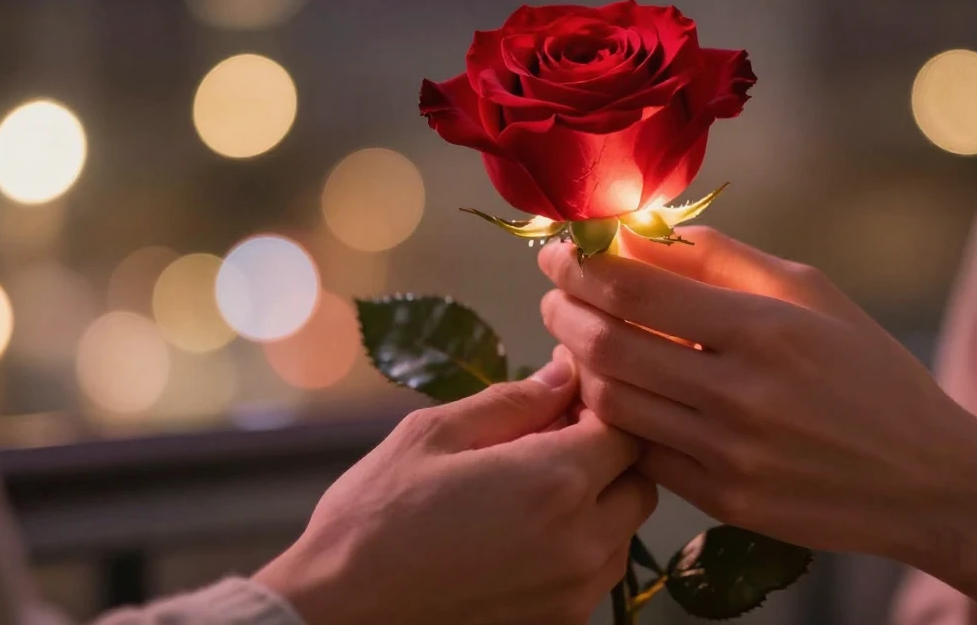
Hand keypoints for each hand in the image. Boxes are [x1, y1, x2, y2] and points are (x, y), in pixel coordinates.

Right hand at [255, 362, 656, 624]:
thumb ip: (513, 402)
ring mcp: (574, 592)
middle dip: (608, 454)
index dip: (599, 403)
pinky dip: (577, 546)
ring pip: (623, 532)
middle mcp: (581, 542)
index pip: (625, 429)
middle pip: (638, 482)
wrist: (338, 614)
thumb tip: (563, 376)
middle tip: (552, 437)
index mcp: (555, 482)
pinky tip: (523, 531)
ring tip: (533, 486)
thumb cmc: (374, 519)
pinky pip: (594, 575)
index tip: (567, 391)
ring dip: (598, 502)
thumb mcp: (434, 435)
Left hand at [537, 227, 976, 623]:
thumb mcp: (810, 293)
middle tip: (555, 294)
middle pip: (608, 346)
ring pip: (613, 404)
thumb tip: (641, 233)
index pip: (635, 291)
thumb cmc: (868, 371)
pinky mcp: (724, 500)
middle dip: (563, 312)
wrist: (927, 478)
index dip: (579, 267)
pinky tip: (621, 391)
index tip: (556, 253)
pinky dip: (618, 417)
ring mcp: (728, 455)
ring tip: (581, 338)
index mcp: (764, 329)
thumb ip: (723, 260)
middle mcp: (740, 395)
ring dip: (581, 365)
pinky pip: (642, 452)